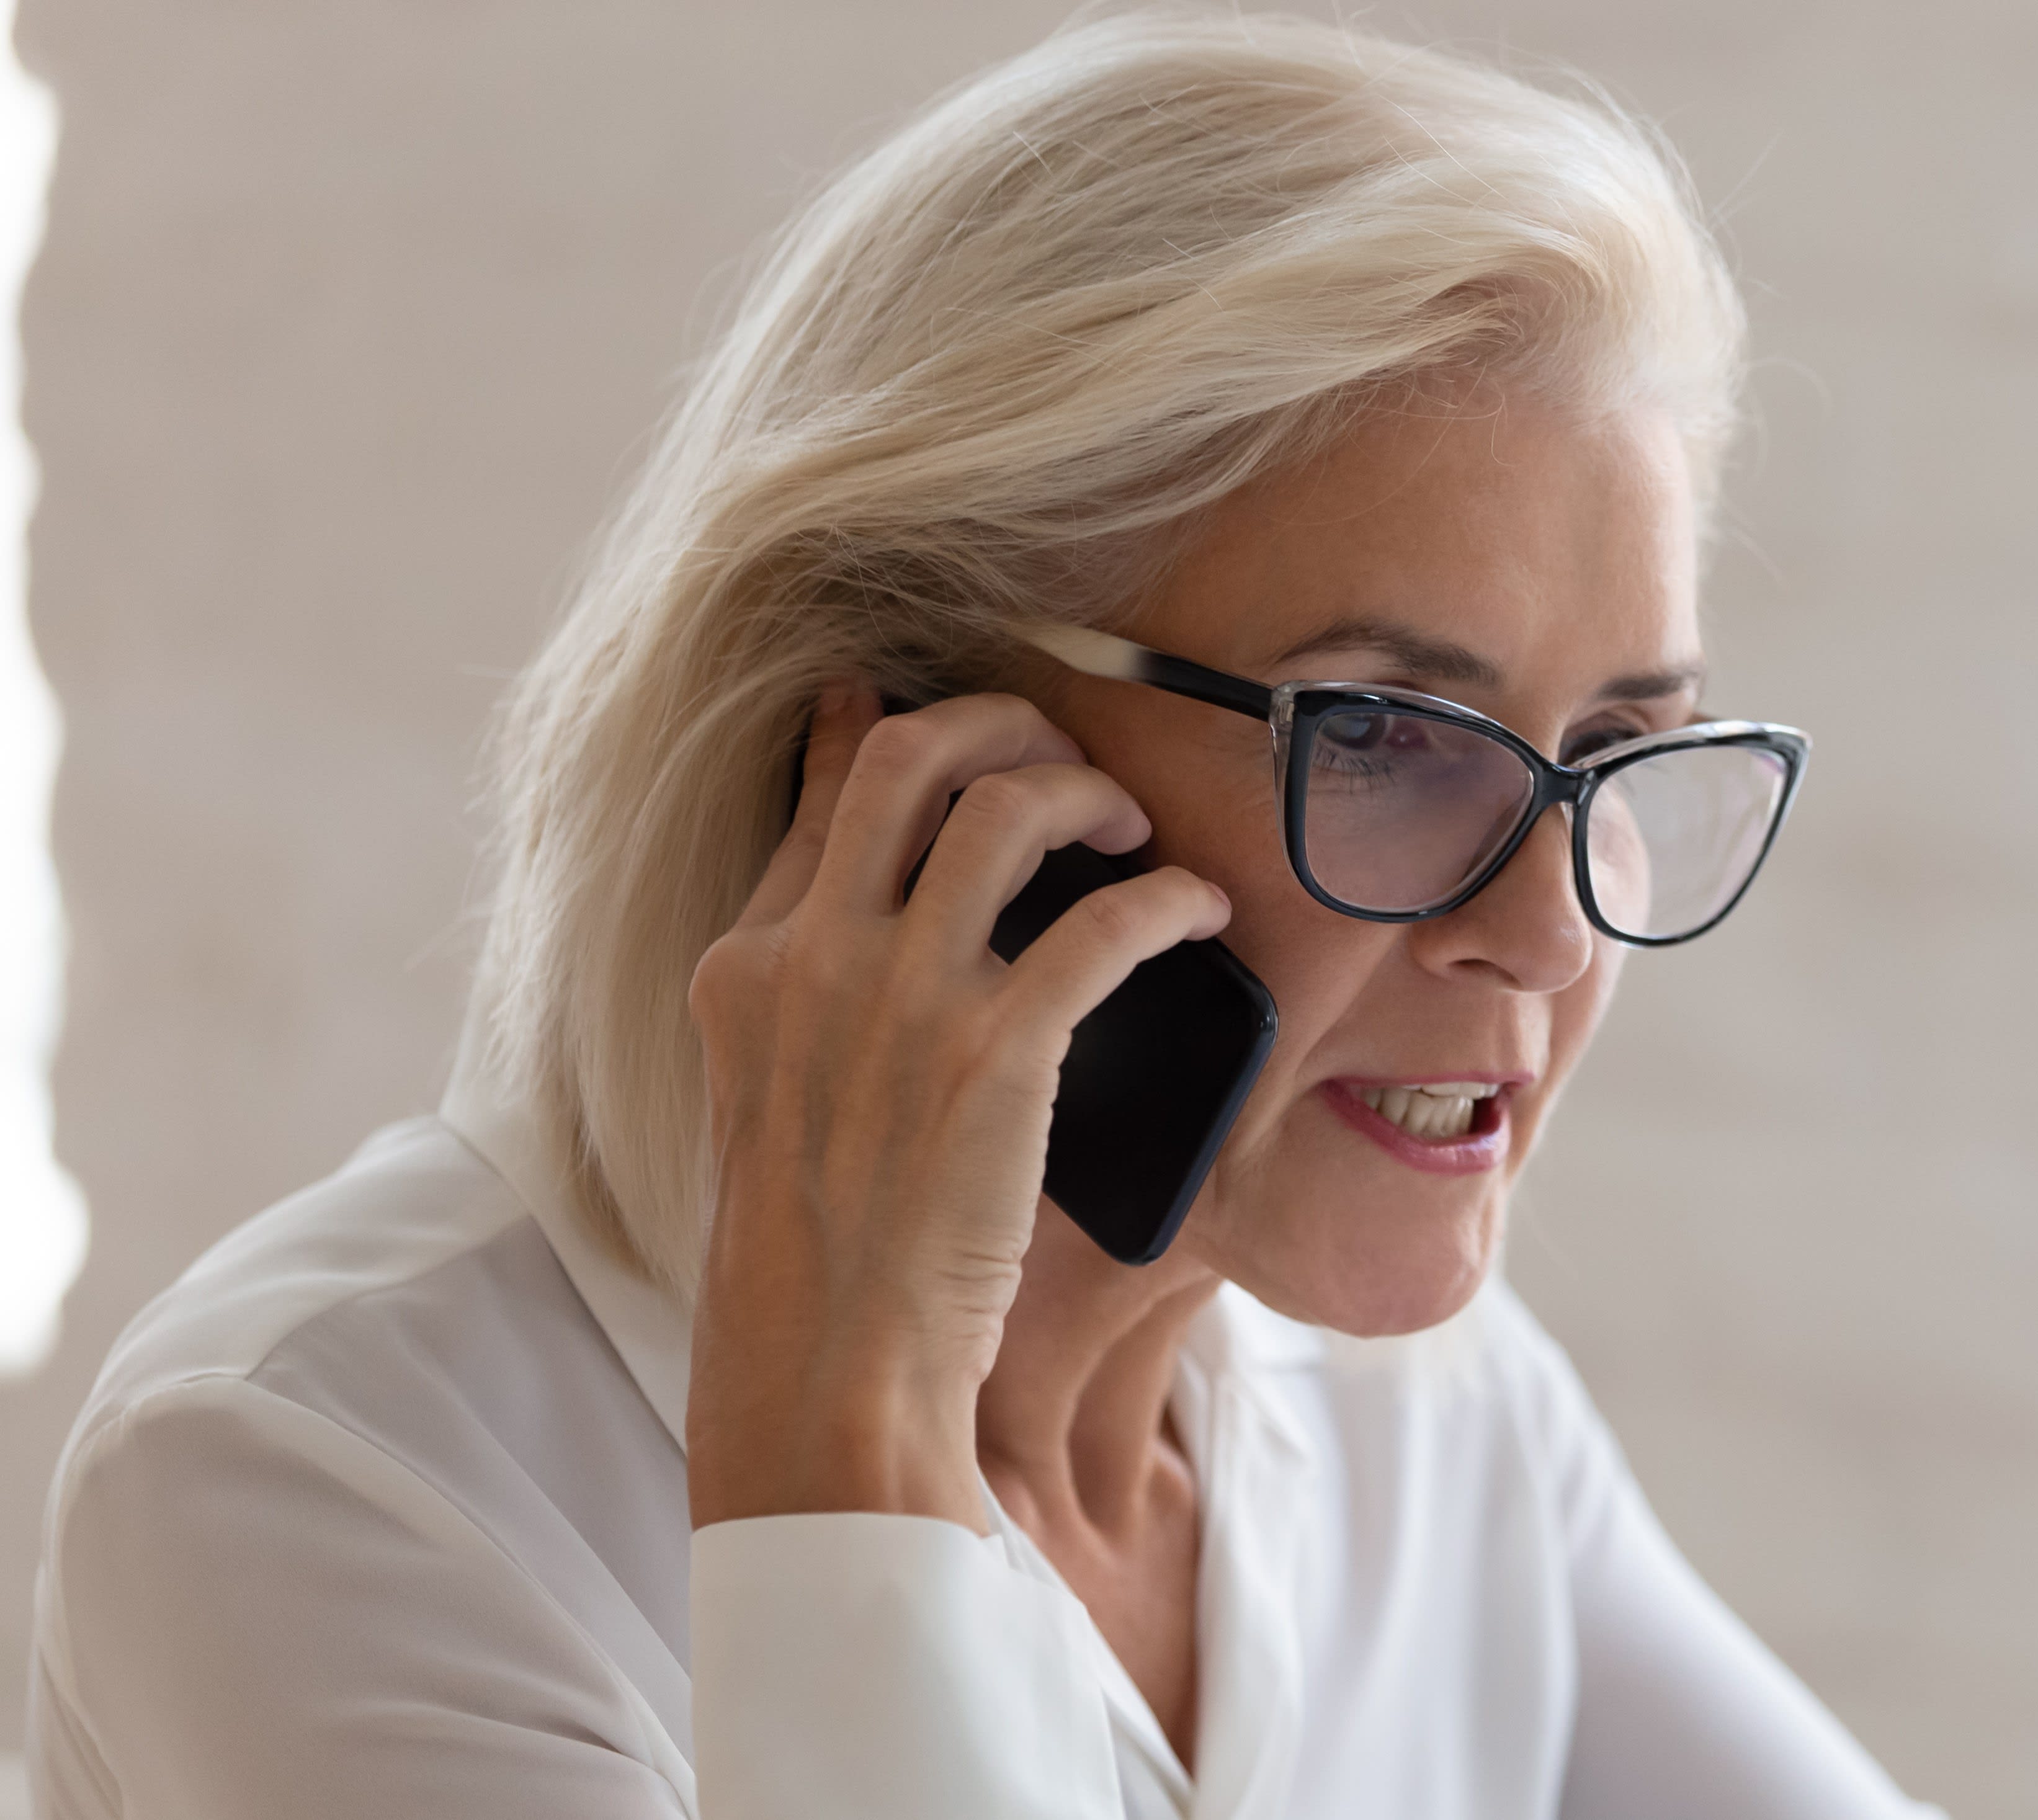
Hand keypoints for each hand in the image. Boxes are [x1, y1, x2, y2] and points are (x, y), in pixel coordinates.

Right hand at [682, 683, 1228, 1531]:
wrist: (825, 1366)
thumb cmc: (818, 1249)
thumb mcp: (773, 1094)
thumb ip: (809, 985)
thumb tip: (852, 904)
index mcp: (749, 964)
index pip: (833, 793)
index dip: (900, 729)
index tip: (955, 713)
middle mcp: (814, 957)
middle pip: (914, 756)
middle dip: (1004, 725)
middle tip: (1062, 758)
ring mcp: (901, 1000)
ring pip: (1009, 811)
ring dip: (1090, 794)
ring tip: (1134, 826)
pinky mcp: (994, 1054)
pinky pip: (1105, 924)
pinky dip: (1167, 899)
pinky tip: (1197, 910)